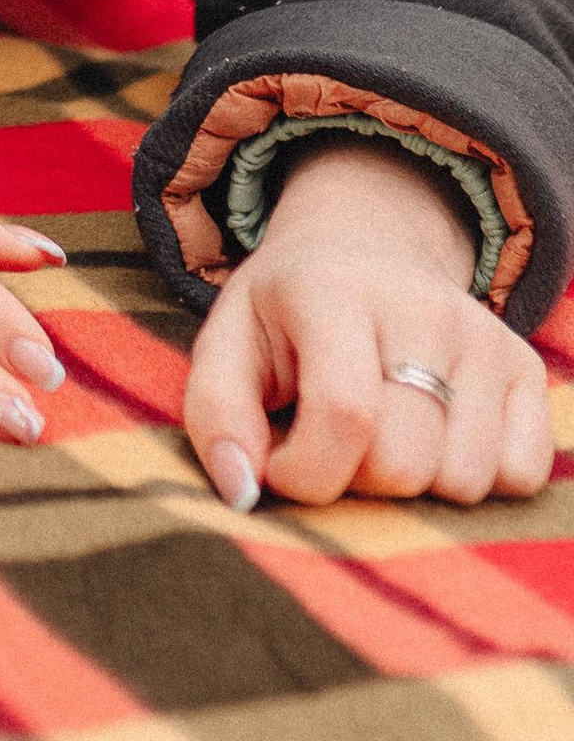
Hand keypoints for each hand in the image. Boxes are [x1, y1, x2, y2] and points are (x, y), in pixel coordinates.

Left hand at [183, 137, 554, 509]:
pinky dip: (476, 480)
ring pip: (465, 480)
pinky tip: (435, 438)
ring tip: (383, 436)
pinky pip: (520, 475)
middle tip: (333, 443)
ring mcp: (483, 336)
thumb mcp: (226, 344)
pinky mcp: (525, 367)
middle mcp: (420, 307)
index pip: (343, 413)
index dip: (306, 472)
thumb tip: (244, 493)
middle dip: (356, 481)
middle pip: (404, 462)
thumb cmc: (285, 316)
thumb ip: (215, 416)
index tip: (281, 467)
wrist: (363, 248)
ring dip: (416, 486)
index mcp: (332, 291)